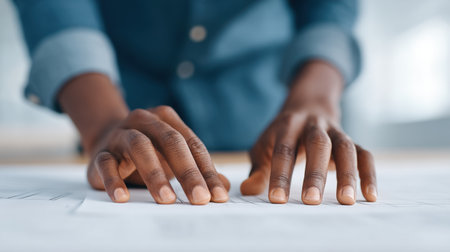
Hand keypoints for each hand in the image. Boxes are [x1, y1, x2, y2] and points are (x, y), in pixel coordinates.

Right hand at [87, 106, 229, 204]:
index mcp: (167, 120)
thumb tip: (225, 188)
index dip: (207, 171)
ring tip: (166, 199)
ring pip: (139, 147)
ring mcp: (121, 134)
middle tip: (199, 198)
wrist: (106, 137)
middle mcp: (145, 121)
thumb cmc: (149, 150)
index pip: (192, 145)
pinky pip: (106, 163)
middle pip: (170, 142)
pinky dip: (114, 180)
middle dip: (188, 172)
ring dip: (155, 174)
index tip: (218, 196)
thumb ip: (199, 170)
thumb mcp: (174, 156)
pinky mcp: (101, 152)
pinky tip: (122, 197)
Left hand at [240, 60, 376, 204]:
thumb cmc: (281, 134)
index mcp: (288, 125)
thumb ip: (258, 169)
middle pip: (317, 144)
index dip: (279, 175)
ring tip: (346, 201)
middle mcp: (314, 124)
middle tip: (310, 201)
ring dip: (347, 174)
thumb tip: (247, 190)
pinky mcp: (351, 140)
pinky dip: (369, 174)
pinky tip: (370, 196)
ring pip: (345, 148)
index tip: (277, 200)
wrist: (308, 105)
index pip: (283, 150)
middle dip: (314, 173)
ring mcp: (335, 131)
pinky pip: (364, 154)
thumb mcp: (265, 146)